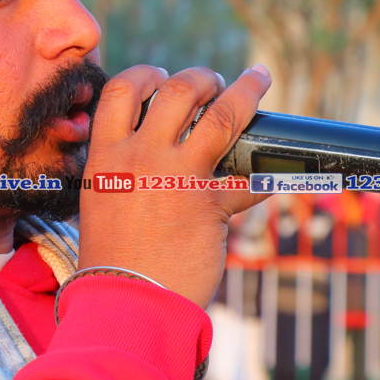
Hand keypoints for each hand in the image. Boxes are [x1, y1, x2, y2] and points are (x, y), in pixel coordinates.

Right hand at [77, 64, 271, 307]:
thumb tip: (158, 152)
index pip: (120, 91)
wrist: (126, 304)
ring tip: (257, 79)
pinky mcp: (211, 203)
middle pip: (177, 90)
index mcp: (106, 157)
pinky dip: (266, 176)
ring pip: (220, 114)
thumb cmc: (112, 262)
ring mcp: (177, 177)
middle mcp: (140, 158)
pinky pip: (250, 179)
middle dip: (202, 78)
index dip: (145, 75)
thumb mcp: (103, 203)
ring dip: (245, 90)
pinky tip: (276, 174)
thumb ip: (125, 171)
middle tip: (215, 82)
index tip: (160, 76)